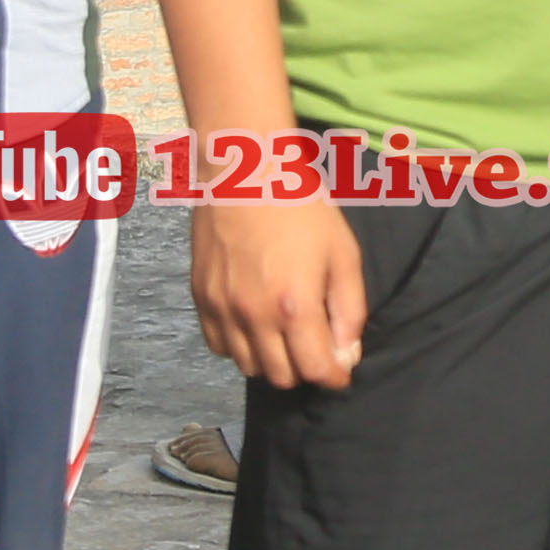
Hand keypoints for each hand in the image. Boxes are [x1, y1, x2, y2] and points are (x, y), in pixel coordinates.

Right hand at [191, 194, 367, 389]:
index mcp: (295, 307)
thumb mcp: (343, 254)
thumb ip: (349, 310)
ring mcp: (222, 309)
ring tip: (286, 335)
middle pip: (281, 377)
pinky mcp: (201, 299)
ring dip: (272, 361)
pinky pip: (220, 346)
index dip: (334, 376)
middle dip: (304, 369)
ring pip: (248, 367)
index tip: (340, 369)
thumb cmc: (302, 207)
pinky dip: (240, 346)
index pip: (315, 371)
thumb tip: (346, 355)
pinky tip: (255, 324)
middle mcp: (254, 317)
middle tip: (315, 347)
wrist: (244, 171)